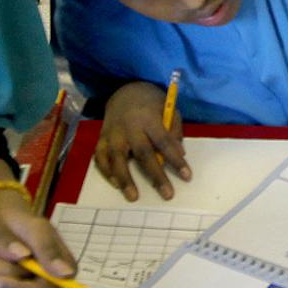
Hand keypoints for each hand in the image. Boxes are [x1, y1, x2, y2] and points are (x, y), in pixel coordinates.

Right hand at [97, 81, 191, 201]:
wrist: (125, 91)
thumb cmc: (151, 103)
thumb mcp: (169, 109)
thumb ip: (174, 130)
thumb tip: (180, 154)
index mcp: (149, 118)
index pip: (164, 142)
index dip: (176, 160)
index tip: (187, 176)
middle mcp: (130, 127)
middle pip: (143, 153)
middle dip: (155, 176)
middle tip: (167, 194)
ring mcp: (113, 133)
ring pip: (117, 158)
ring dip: (124, 178)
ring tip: (132, 196)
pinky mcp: (102, 137)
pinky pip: (100, 156)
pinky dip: (106, 171)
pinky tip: (115, 184)